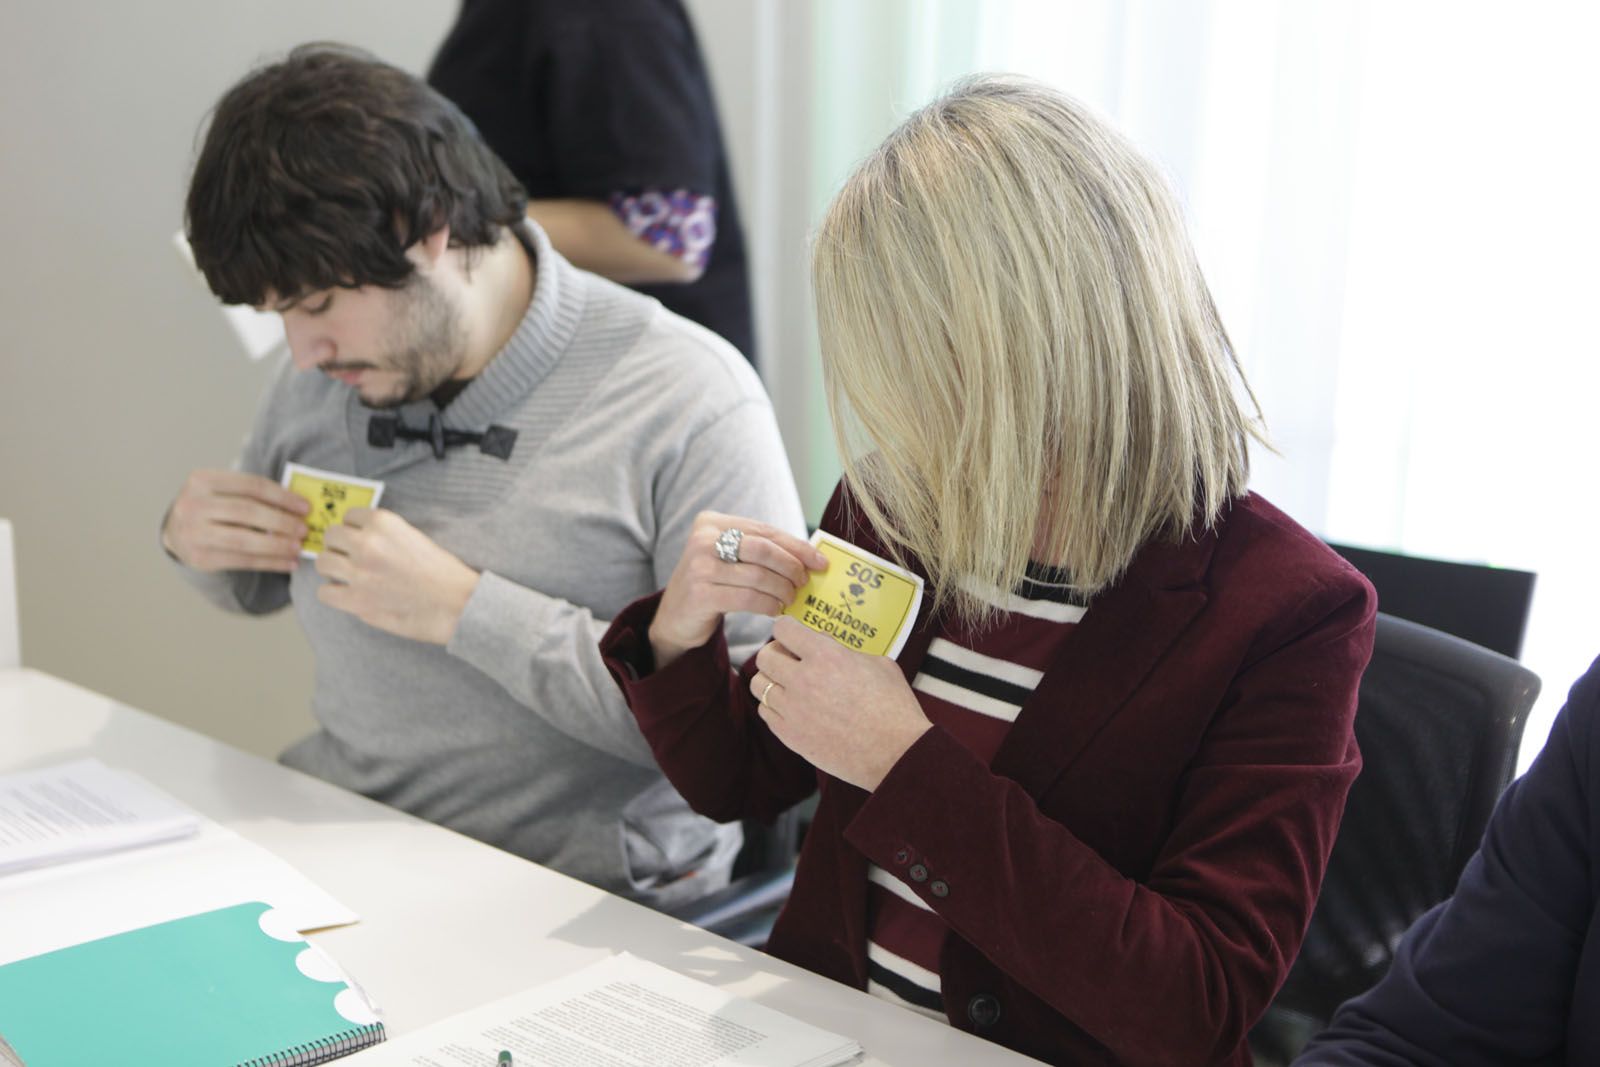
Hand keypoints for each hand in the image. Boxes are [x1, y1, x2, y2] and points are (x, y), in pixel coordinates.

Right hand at [162, 469, 309, 572]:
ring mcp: (193, 532)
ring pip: (244, 540)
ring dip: (277, 545)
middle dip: (281, 521)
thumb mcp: (222, 491)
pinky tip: (287, 563)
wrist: (175, 532)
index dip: (282, 496)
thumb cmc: (211, 507)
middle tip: (304, 529)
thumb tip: (298, 507)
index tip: (305, 507)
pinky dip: (269, 562)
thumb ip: (251, 494)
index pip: (251, 485)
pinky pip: (242, 561)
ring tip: (297, 547)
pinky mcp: (199, 558)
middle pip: (248, 512)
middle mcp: (193, 505)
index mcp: (202, 480)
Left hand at [315, 508, 479, 643]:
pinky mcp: (356, 600)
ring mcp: (358, 573)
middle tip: (351, 557)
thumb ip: (385, 535)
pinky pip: (324, 592)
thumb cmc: (442, 573)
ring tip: (346, 575)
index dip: (354, 528)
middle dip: (339, 546)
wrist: (456, 604)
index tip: (361, 538)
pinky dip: (333, 593)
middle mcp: (367, 544)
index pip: (350, 516)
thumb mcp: (414, 537)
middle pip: (331, 536)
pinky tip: (348, 594)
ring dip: (332, 568)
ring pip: (322, 562)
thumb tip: (360, 540)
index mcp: (383, 523)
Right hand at [650, 512, 827, 668]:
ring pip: (758, 575)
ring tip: (790, 599)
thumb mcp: (732, 560)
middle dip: (791, 566)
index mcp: (712, 522)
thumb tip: (811, 557)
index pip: (765, 531)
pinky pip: (747, 598)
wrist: (676, 617)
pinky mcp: (699, 594)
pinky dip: (768, 604)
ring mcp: (699, 566)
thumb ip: (762, 552)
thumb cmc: (714, 584)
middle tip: (804, 582)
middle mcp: (703, 539)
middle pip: (763, 549)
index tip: (820, 562)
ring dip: (782, 589)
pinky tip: (775, 610)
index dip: (797, 546)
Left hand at [749, 616, 931, 790]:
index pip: (784, 629)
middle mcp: (803, 679)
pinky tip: (793, 708)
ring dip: (772, 680)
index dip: (788, 629)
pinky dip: (775, 707)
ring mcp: (793, 710)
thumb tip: (827, 647)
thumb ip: (846, 651)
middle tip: (790, 660)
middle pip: (765, 656)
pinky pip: (766, 712)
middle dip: (776, 653)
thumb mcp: (879, 663)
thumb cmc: (894, 707)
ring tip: (789, 685)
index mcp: (826, 655)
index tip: (793, 634)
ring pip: (759, 685)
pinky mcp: (790, 736)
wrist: (897, 753)